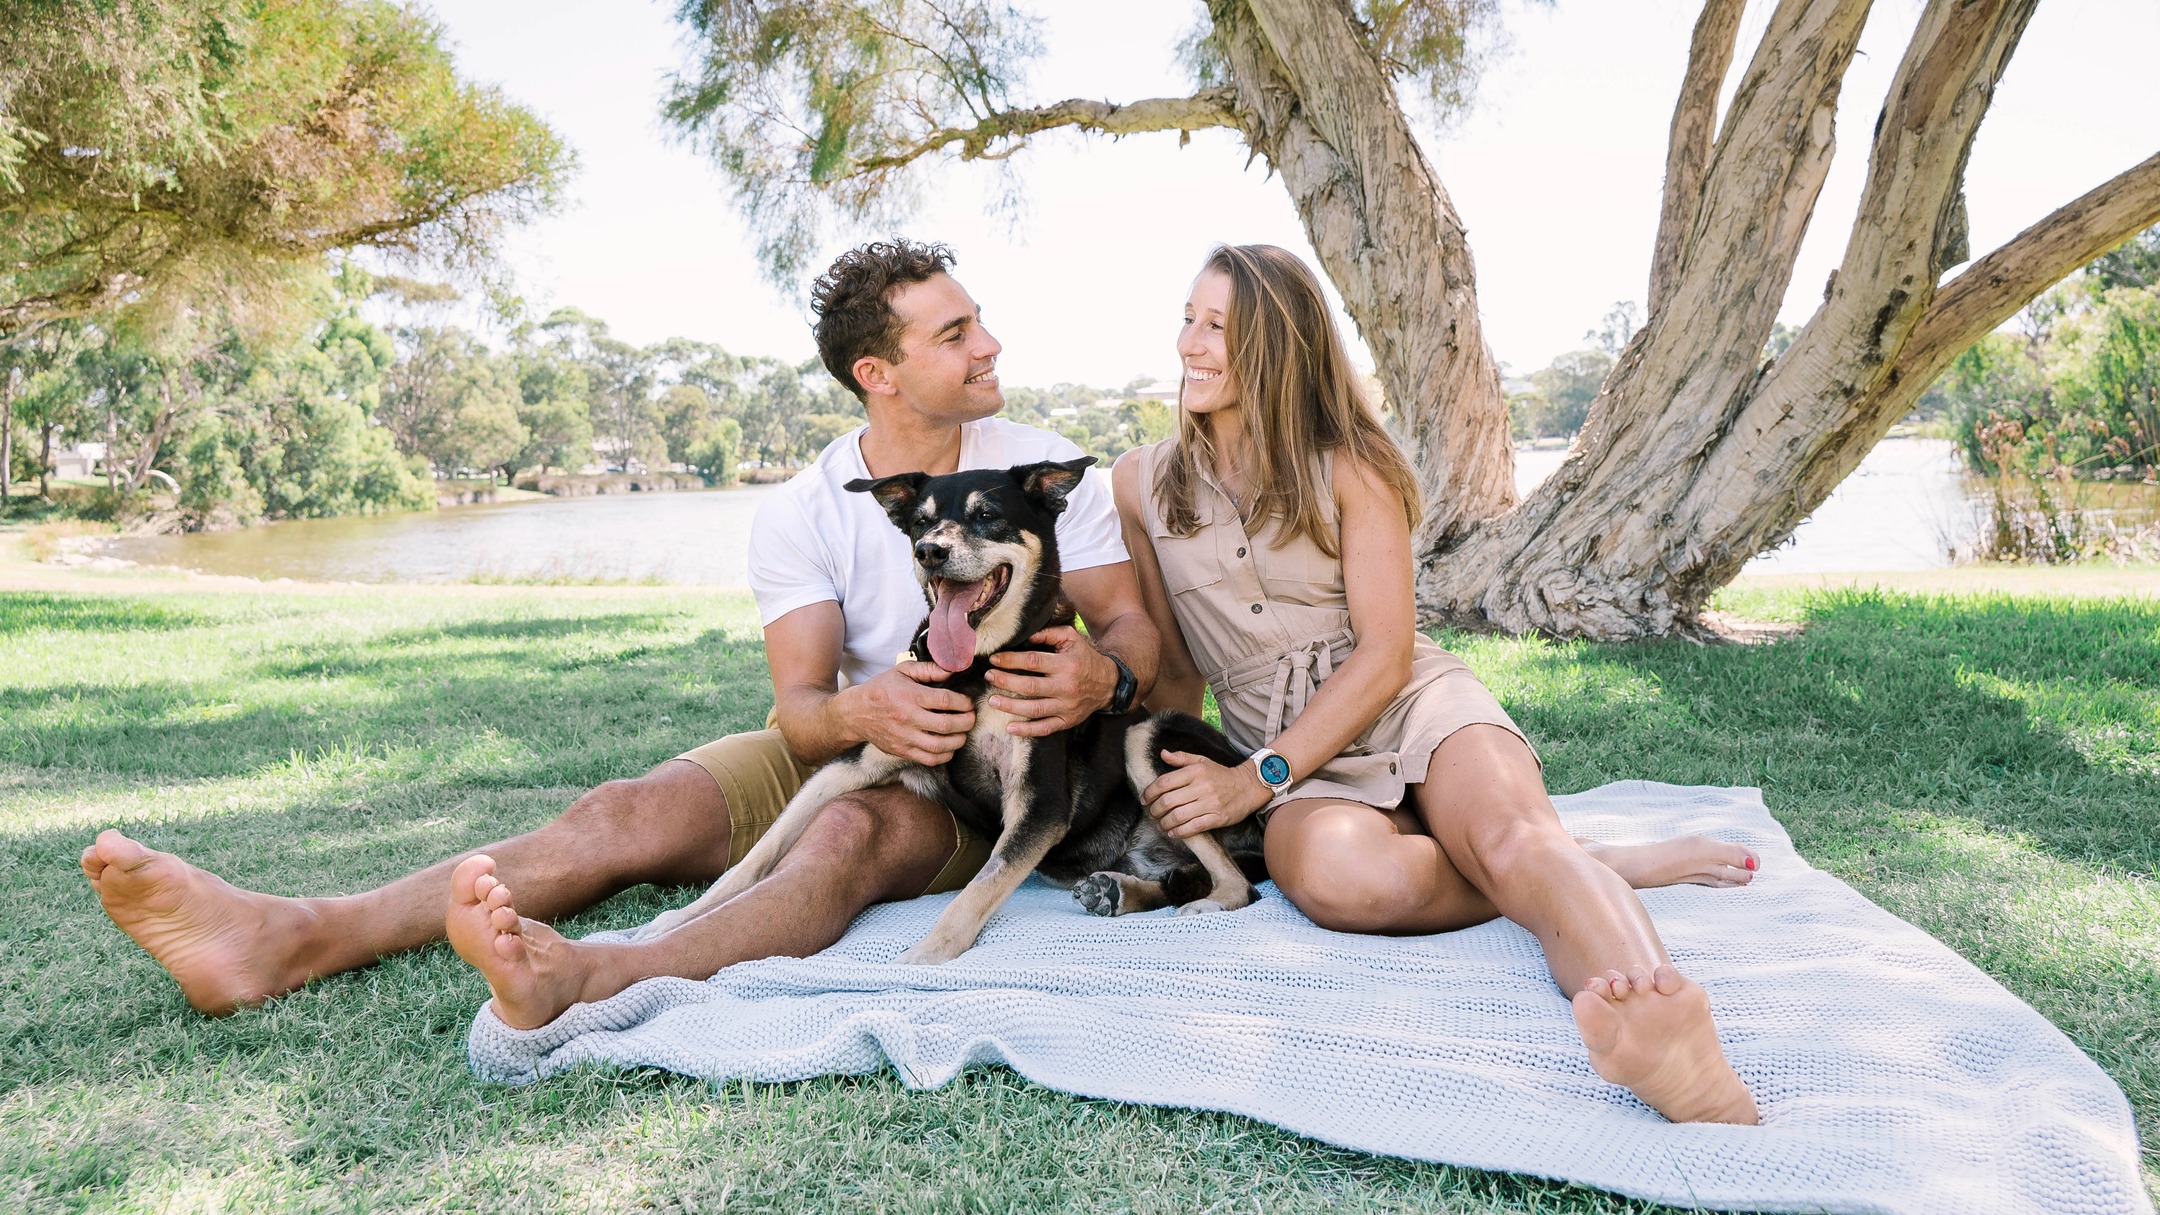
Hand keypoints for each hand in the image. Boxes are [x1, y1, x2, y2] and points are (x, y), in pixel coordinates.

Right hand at [837, 661, 975, 765]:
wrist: (856, 713)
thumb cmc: (882, 689)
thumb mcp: (902, 671)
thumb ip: (928, 669)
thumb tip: (952, 670)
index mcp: (909, 696)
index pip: (944, 700)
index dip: (963, 702)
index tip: (968, 703)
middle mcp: (908, 718)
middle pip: (946, 725)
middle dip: (966, 722)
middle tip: (971, 718)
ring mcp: (905, 737)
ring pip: (940, 746)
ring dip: (958, 740)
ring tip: (963, 732)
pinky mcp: (902, 751)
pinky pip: (929, 759)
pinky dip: (945, 755)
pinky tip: (949, 746)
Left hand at [984, 626, 1118, 736]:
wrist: (1109, 683)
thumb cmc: (1084, 658)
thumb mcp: (1071, 638)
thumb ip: (1048, 634)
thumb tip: (1024, 637)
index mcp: (1066, 665)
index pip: (1032, 662)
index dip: (1010, 660)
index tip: (994, 659)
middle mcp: (1066, 687)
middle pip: (1030, 686)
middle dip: (1005, 681)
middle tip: (989, 677)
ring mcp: (1066, 706)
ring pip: (1034, 709)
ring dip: (1010, 706)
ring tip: (993, 700)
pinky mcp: (1067, 721)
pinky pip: (1045, 728)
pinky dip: (1027, 730)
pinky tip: (1010, 728)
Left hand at [1141, 749, 1271, 837]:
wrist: (1248, 787)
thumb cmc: (1221, 775)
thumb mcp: (1202, 761)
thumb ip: (1182, 758)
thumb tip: (1162, 754)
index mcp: (1196, 771)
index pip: (1165, 782)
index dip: (1150, 792)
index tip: (1144, 799)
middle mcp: (1202, 787)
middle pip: (1169, 801)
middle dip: (1155, 810)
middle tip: (1152, 813)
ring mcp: (1210, 803)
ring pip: (1179, 816)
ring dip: (1165, 823)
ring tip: (1161, 824)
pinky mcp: (1218, 818)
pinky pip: (1194, 827)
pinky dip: (1180, 832)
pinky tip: (1173, 832)